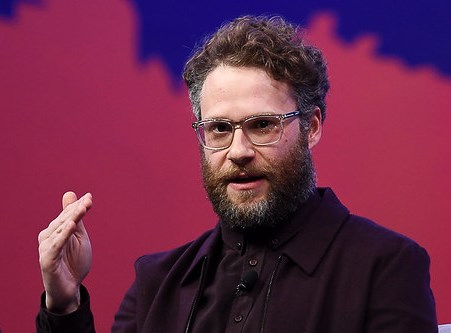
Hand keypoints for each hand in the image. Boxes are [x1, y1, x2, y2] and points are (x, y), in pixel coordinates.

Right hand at [38, 192, 92, 313]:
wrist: (70, 288)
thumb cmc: (75, 262)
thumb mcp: (79, 237)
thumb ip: (77, 217)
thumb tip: (70, 194)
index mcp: (56, 230)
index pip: (68, 214)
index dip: (78, 205)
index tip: (90, 196)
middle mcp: (48, 236)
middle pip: (64, 220)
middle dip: (77, 209)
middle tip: (88, 201)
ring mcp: (46, 248)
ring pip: (60, 229)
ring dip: (72, 218)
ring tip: (82, 209)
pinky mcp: (47, 259)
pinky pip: (57, 245)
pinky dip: (64, 234)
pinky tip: (72, 225)